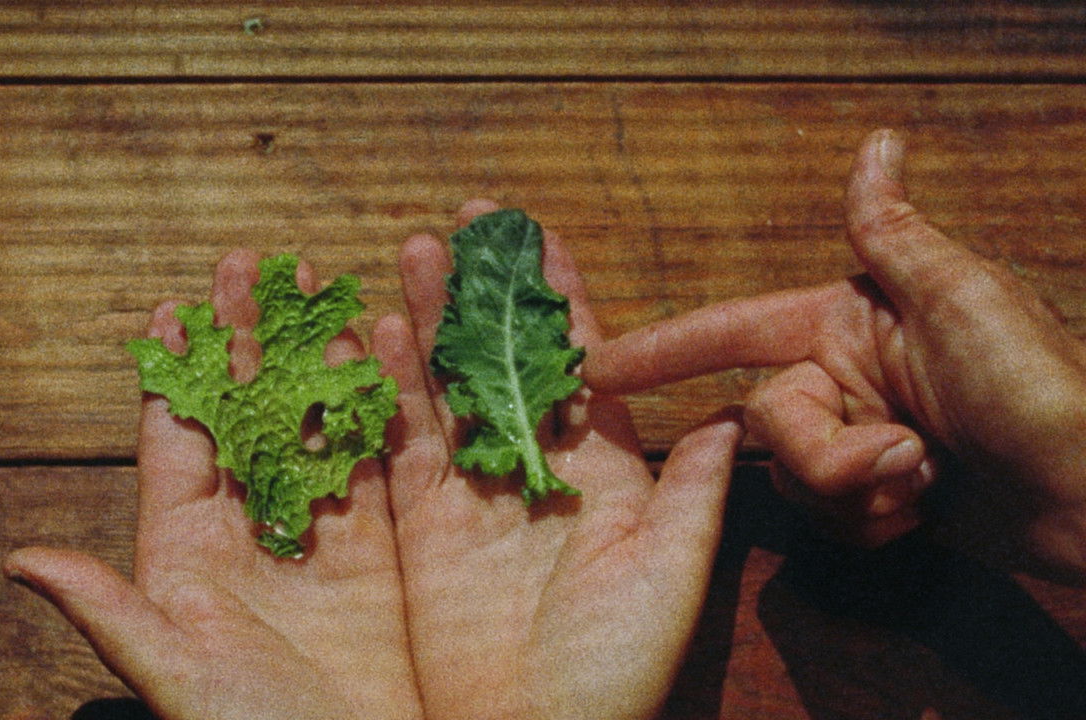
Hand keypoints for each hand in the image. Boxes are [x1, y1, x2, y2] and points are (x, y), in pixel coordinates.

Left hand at [4, 251, 421, 719]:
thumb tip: (18, 559)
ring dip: (318, 353)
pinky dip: (384, 402)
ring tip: (320, 286)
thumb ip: (111, 611)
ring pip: (317, 422)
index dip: (175, 370)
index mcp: (189, 550)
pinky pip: (383, 459)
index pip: (177, 439)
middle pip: (248, 412)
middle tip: (254, 265)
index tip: (172, 301)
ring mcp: (324, 532)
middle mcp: (255, 530)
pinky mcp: (388, 546)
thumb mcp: (178, 674)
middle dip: (250, 337)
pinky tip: (383, 348)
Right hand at [373, 199, 744, 719]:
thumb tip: (739, 417)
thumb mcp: (669, 575)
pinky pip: (401, 444)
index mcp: (600, 469)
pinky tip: (376, 335)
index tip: (538, 235)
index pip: (578, 363)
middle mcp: (534, 468)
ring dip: (432, 322)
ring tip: (416, 253)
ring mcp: (473, 493)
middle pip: (503, 359)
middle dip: (484, 292)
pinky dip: (387, 391)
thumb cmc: (616, 668)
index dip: (558, 298)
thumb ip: (694, 495)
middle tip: (465, 225)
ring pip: (447, 388)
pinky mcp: (421, 525)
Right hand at [584, 130, 1085, 580]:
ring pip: (797, 481)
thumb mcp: (960, 297)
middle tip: (908, 453)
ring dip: (861, 492)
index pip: (735, 330)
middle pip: (772, 425)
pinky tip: (928, 509)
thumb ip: (893, 232)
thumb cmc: (1041, 387)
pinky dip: (875, 524)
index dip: (665, 348)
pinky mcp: (877, 500)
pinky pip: (831, 522)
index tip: (598, 367)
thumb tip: (877, 142)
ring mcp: (861, 443)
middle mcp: (846, 380)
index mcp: (850, 324)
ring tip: (931, 477)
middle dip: (829, 453)